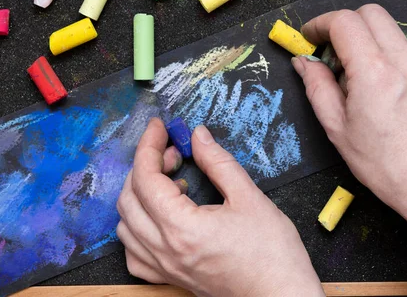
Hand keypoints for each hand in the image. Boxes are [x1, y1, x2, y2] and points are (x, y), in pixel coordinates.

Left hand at [116, 118, 323, 296]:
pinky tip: (159, 218)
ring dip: (139, 196)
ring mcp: (165, 268)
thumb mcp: (249, 197)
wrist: (281, 295)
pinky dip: (137, 228)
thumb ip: (218, 163)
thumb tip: (198, 136)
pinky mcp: (171, 279)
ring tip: (172, 184)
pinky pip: (135, 254)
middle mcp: (165, 250)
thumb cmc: (272, 253)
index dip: (149, 145)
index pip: (146, 178)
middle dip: (145, 165)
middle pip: (129, 198)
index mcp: (182, 228)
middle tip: (173, 152)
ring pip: (125, 225)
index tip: (159, 127)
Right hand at [292, 5, 406, 226]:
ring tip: (348, 71)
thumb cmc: (384, 164)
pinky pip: (399, 46)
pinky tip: (370, 82)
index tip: (307, 39)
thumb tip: (303, 62)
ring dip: (362, 36)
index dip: (319, 24)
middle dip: (342, 23)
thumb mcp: (337, 128)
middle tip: (327, 51)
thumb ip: (317, 87)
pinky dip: (379, 50)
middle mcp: (402, 59)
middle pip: (369, 12)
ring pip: (387, 27)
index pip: (344, 22)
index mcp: (375, 72)